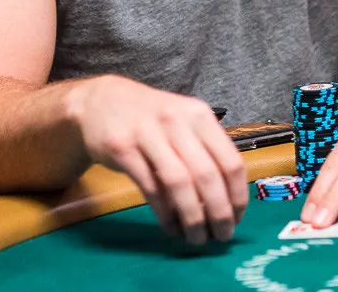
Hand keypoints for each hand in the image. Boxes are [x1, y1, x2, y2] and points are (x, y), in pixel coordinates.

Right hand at [69, 75, 246, 244]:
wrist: (100, 101)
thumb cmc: (150, 117)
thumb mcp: (183, 121)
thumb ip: (205, 151)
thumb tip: (227, 199)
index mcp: (199, 115)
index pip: (230, 160)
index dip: (237, 195)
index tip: (237, 218)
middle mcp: (176, 121)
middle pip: (206, 175)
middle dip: (218, 212)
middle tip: (221, 236)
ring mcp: (147, 133)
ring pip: (179, 183)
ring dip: (192, 217)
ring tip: (196, 237)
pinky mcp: (122, 148)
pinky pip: (150, 188)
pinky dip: (164, 213)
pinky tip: (170, 226)